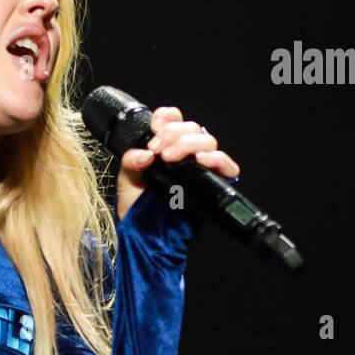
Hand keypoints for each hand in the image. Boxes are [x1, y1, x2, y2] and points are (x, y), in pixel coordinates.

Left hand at [116, 106, 240, 220]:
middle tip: (157, 150)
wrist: (145, 237)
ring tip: (169, 157)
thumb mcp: (127, 182)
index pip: (174, 120)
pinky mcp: (213, 184)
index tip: (154, 128)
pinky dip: (217, 159)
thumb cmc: (138, 209)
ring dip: (188, 143)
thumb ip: (131, 163)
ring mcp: (200, 168)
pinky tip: (201, 161)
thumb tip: (145, 154)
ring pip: (207, 141)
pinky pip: (227, 166)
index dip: (166, 118)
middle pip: (192, 127)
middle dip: (173, 133)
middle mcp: (185, 155)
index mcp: (166, 147)